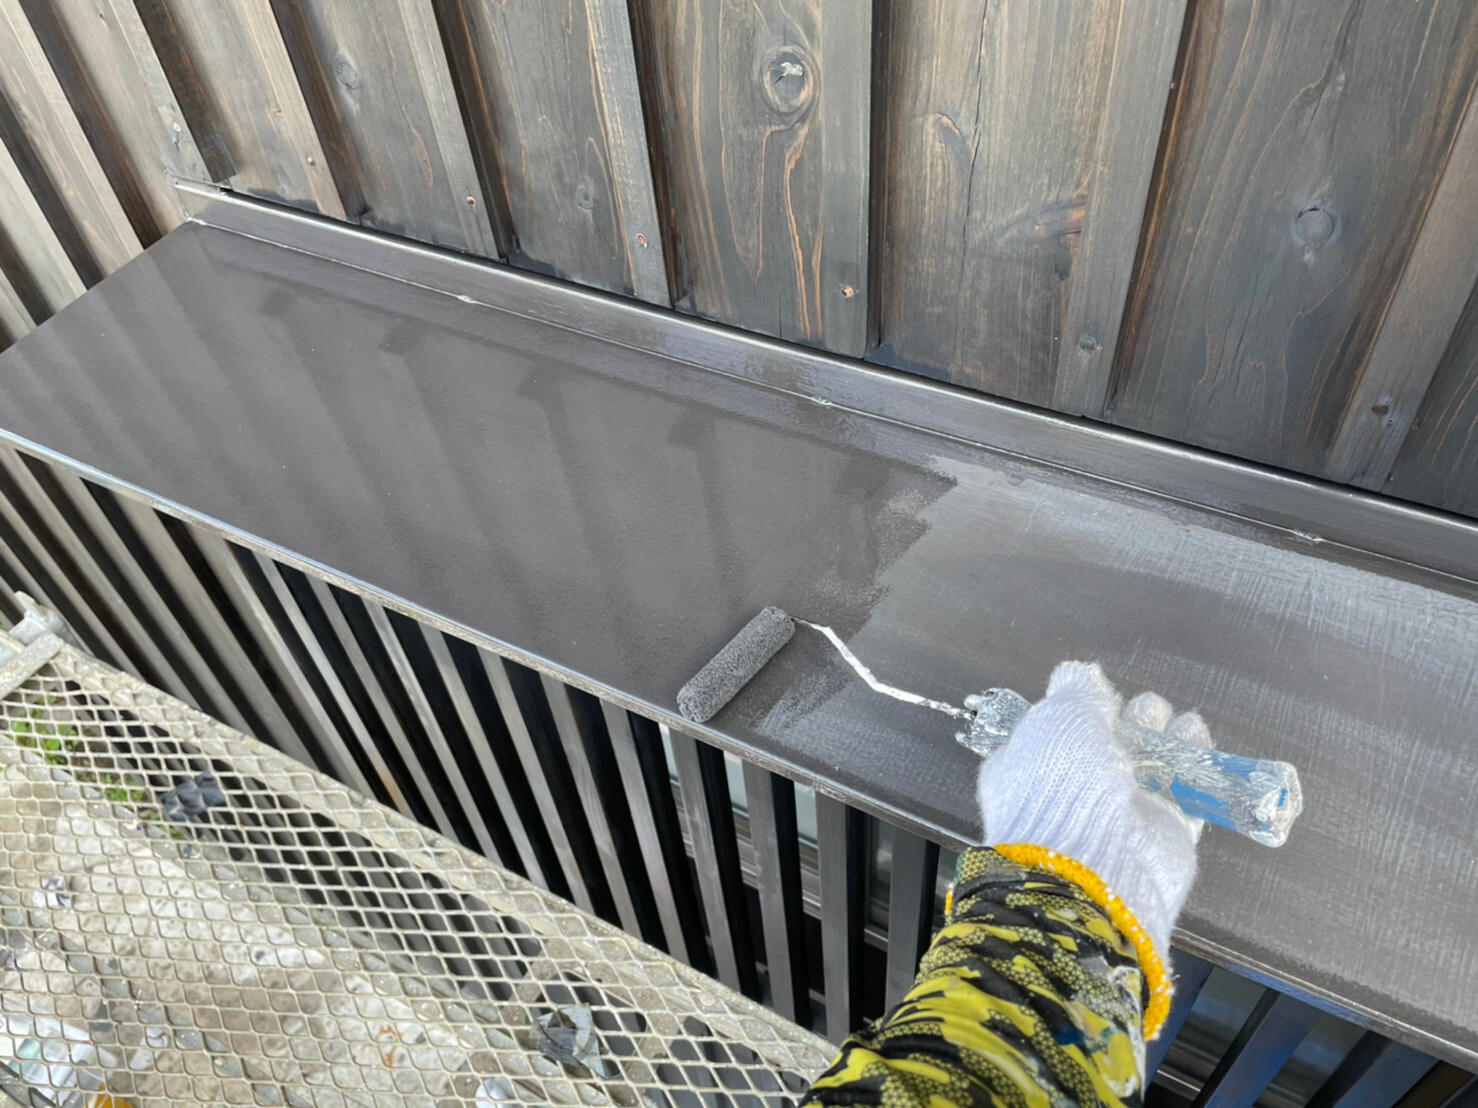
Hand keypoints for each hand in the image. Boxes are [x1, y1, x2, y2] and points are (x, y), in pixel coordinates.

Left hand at [976, 662, 1208, 961]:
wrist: (1091, 861)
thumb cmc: (1059, 780)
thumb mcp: (1058, 717)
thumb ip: (1076, 691)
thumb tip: (1082, 673)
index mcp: (1028, 766)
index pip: (1054, 734)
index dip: (1078, 712)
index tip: (1101, 694)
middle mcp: (1071, 792)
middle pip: (1106, 749)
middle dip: (1128, 723)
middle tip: (1149, 705)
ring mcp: (1117, 815)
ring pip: (1146, 769)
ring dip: (1164, 740)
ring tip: (1179, 718)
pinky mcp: (1160, 834)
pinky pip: (1180, 793)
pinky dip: (1193, 764)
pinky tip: (1199, 736)